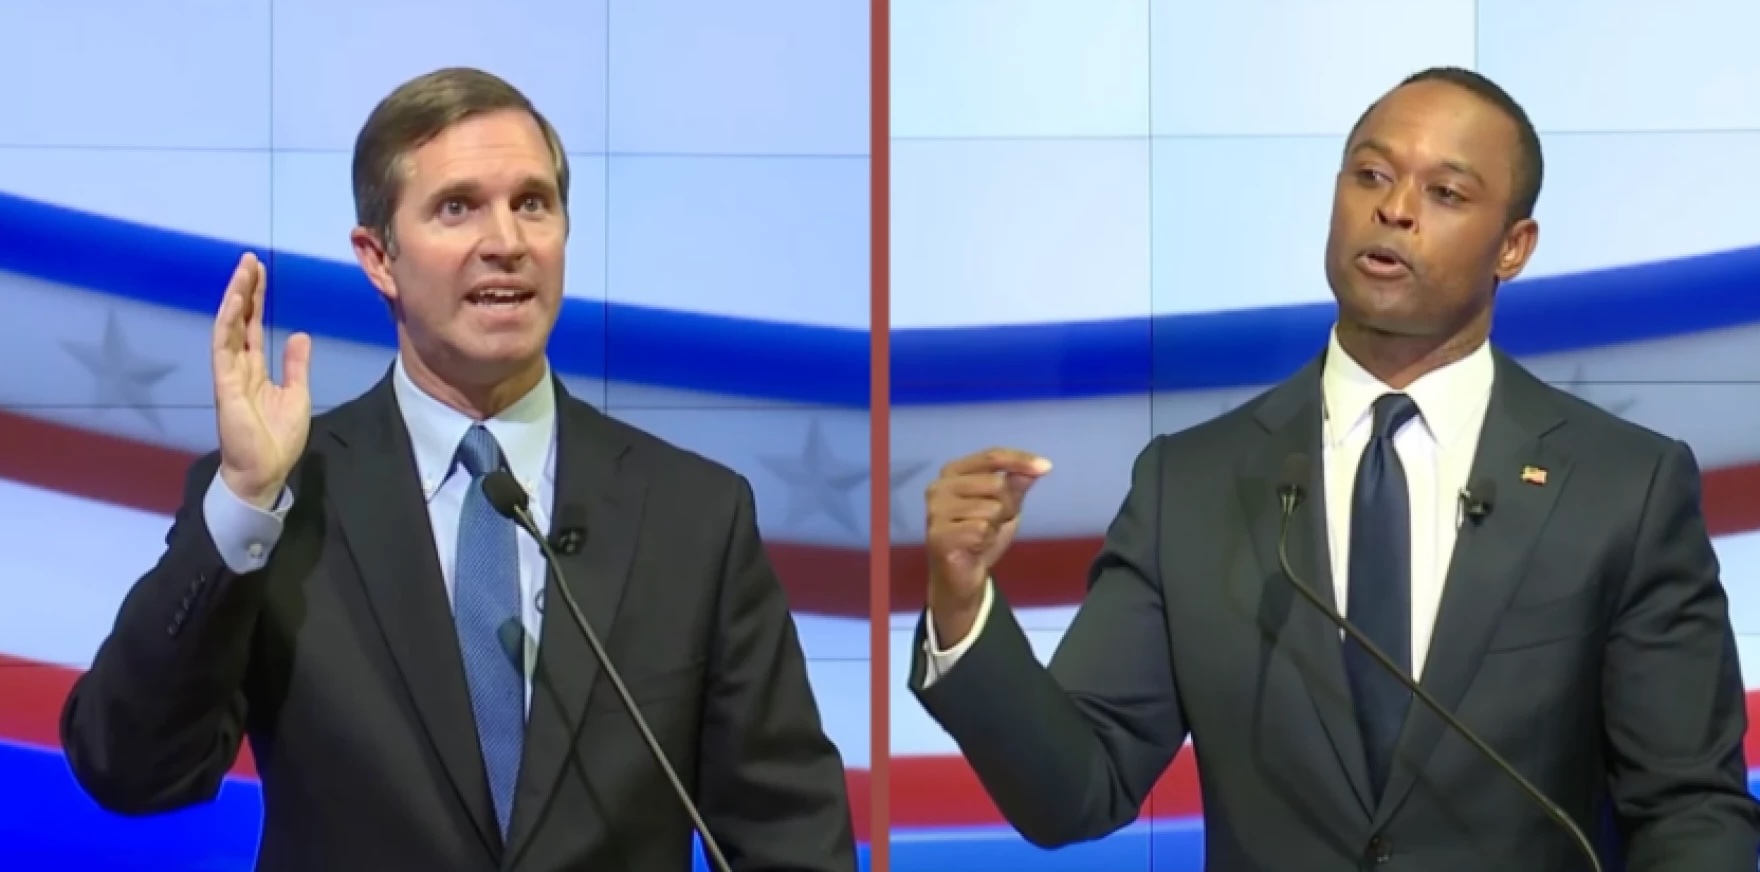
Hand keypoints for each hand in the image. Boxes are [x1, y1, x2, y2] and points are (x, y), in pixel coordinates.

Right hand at [211, 252, 312, 508]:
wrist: (264, 471)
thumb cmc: (277, 439)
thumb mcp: (296, 394)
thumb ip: (295, 365)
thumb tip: (298, 334)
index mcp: (254, 370)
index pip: (252, 326)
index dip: (256, 299)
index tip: (260, 272)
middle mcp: (237, 367)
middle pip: (238, 320)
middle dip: (243, 289)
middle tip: (249, 260)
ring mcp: (228, 374)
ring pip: (228, 327)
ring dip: (235, 298)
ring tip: (243, 271)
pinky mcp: (224, 384)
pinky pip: (223, 348)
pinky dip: (228, 323)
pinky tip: (235, 302)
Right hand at [924, 448, 1050, 638]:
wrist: (961, 576)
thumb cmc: (980, 536)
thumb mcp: (1005, 507)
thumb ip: (1016, 486)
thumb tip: (1038, 467)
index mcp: (953, 472)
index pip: (991, 456)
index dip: (1020, 460)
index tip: (1046, 467)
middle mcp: (940, 486)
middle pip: (996, 483)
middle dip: (1007, 506)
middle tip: (994, 523)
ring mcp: (936, 511)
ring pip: (991, 508)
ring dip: (996, 526)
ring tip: (982, 536)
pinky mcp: (939, 534)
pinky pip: (981, 529)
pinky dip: (986, 541)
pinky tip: (974, 547)